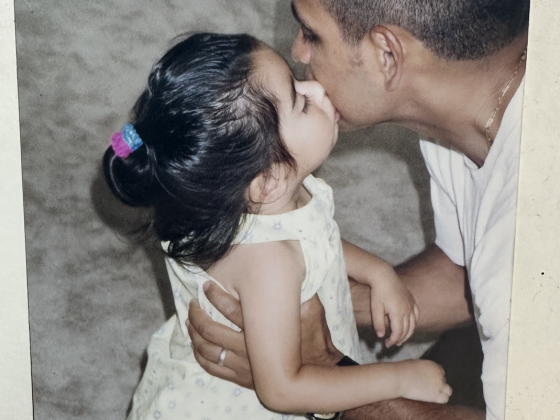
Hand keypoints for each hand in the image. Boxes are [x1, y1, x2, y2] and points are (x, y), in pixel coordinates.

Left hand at [187, 282, 341, 387]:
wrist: (313, 374)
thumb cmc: (314, 340)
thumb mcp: (312, 311)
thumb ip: (302, 292)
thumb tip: (295, 267)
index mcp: (261, 330)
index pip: (230, 310)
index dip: (215, 296)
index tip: (207, 286)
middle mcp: (248, 349)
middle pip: (212, 331)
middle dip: (198, 316)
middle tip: (192, 303)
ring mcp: (242, 366)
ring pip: (208, 351)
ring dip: (195, 335)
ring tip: (189, 322)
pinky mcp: (241, 377)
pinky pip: (213, 368)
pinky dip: (200, 356)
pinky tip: (195, 345)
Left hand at [369, 267, 418, 346]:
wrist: (384, 276)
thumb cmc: (378, 292)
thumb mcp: (375, 308)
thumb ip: (378, 323)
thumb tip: (381, 336)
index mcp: (398, 313)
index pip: (398, 332)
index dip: (393, 340)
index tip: (386, 344)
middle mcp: (407, 310)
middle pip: (407, 330)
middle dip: (400, 339)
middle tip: (392, 344)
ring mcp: (411, 305)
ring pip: (413, 324)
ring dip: (408, 333)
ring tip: (400, 338)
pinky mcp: (412, 300)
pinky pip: (416, 314)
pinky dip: (414, 322)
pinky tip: (409, 326)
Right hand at [395, 360, 451, 403]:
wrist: (399, 378)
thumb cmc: (403, 370)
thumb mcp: (416, 364)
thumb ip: (424, 368)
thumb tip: (424, 373)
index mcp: (434, 365)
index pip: (441, 372)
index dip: (435, 377)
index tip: (429, 381)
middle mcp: (439, 374)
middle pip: (443, 381)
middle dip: (437, 384)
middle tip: (428, 387)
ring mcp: (439, 385)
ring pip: (448, 390)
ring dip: (442, 392)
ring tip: (432, 394)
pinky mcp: (436, 395)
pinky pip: (445, 399)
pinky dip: (440, 399)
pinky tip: (432, 398)